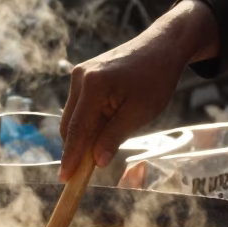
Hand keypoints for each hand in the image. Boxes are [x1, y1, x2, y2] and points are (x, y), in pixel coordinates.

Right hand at [58, 0, 220, 180]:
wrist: (162, 47)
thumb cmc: (156, 79)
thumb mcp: (139, 113)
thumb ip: (114, 136)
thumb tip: (97, 161)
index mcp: (93, 85)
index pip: (76, 130)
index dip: (71, 157)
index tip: (65, 179)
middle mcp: (80, 77)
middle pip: (70, 124)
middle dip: (77, 148)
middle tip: (87, 172)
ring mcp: (80, 74)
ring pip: (73, 116)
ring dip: (85, 134)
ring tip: (105, 144)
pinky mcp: (84, 74)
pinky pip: (80, 106)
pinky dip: (89, 121)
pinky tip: (107, 125)